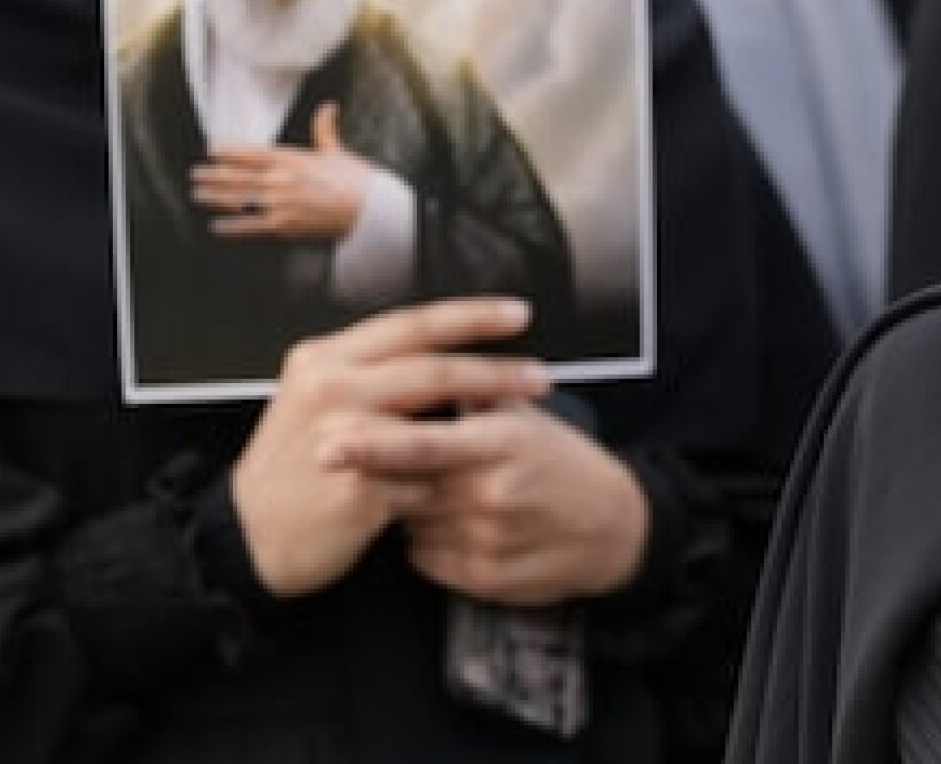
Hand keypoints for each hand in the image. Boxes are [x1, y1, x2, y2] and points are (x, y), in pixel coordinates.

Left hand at [195, 103, 378, 242]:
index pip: (252, 153)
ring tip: (199, 195)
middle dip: (214, 176)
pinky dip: (232, 227)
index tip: (212, 151)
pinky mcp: (283, 225)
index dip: (229, 152)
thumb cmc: (353, 180)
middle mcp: (281, 179)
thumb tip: (328, 107)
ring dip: (216, 197)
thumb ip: (324, 129)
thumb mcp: (336, 151)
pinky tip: (217, 226)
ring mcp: (280, 203)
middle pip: (238, 176)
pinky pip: (251, 226)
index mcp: (291, 159)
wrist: (367, 208)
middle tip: (196, 175)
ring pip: (239, 199)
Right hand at [231, 298, 550, 597]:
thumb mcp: (316, 402)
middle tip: (542, 373)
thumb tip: (441, 355)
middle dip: (497, 370)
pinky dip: (450, 480)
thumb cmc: (289, 470)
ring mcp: (345, 437)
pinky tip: (476, 481)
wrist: (244, 538)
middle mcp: (329, 388)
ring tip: (530, 423)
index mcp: (323, 358)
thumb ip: (369, 375)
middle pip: (433, 368)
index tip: (516, 313)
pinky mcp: (359, 485)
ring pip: (435, 424)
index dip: (470, 316)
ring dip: (488, 425)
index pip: (410, 324)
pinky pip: (423, 477)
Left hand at [319, 403, 650, 604]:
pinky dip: (426, 540)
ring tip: (439, 493)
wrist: (615, 528)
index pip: (424, 444)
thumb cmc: (566, 464)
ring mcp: (486, 541)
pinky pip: (425, 557)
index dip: (373, 445)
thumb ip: (477, 394)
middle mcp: (493, 494)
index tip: (325, 441)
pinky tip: (452, 525)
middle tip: (338, 462)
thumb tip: (422, 361)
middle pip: (408, 486)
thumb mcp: (530, 417)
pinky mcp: (482, 578)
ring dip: (408, 507)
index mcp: (501, 443)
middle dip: (375, 475)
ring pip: (411, 523)